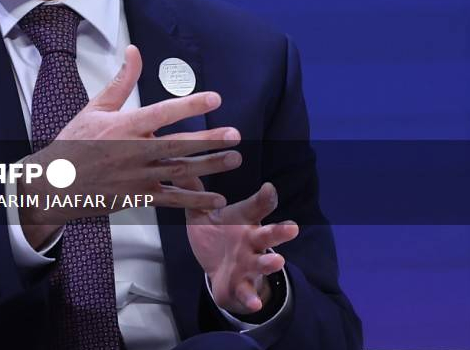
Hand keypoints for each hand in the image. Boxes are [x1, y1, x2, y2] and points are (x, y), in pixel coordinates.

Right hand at [19, 45, 241, 247]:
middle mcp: (134, 152)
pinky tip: (215, 200)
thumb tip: (134, 51)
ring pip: (180, 172)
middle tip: (234, 135)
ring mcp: (137, 177)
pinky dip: (195, 200)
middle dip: (209, 140)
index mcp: (124, 126)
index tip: (214, 98)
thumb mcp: (95, 107)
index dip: (190, 105)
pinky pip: (172, 199)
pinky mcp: (138, 197)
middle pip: (178, 145)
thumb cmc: (74, 143)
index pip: (162, 112)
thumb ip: (121, 81)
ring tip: (234, 160)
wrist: (55, 184)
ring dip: (209, 166)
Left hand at [171, 177, 298, 315]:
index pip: (256, 206)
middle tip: (292, 228)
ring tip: (278, 261)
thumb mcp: (201, 214)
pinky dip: (251, 297)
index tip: (269, 188)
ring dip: (270, 264)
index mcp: (243, 220)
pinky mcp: (242, 285)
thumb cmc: (215, 236)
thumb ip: (193, 192)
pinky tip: (254, 302)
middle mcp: (251, 241)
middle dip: (280, 232)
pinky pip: (248, 292)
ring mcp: (249, 264)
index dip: (264, 198)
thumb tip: (177, 166)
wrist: (219, 273)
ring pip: (264, 263)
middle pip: (269, 235)